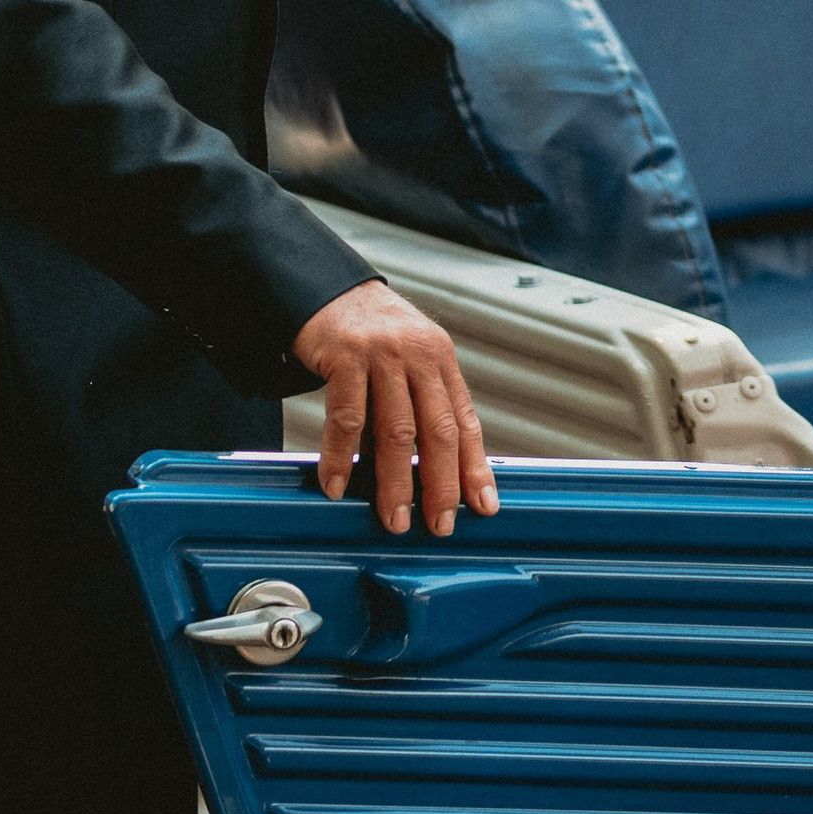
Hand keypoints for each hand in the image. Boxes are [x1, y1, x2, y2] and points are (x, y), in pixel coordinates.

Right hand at [291, 279, 497, 536]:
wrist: (329, 289)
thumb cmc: (371, 334)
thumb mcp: (408, 360)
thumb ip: (419, 406)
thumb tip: (430, 471)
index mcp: (440, 360)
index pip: (465, 422)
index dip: (475, 467)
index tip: (484, 505)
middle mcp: (419, 355)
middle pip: (438, 431)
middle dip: (441, 484)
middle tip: (439, 524)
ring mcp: (384, 354)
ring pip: (396, 430)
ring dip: (395, 482)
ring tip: (394, 517)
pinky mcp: (347, 356)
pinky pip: (346, 417)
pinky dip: (341, 457)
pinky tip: (338, 484)